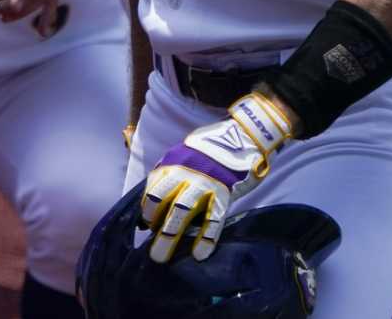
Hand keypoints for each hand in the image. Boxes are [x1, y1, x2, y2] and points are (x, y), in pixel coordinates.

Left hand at [142, 92, 294, 261]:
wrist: (244, 136)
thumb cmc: (210, 152)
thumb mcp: (184, 156)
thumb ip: (170, 176)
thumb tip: (154, 207)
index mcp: (173, 162)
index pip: (152, 189)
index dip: (147, 211)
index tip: (148, 226)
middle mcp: (185, 171)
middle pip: (163, 201)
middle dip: (154, 227)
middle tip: (151, 251)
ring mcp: (204, 181)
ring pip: (182, 210)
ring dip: (170, 234)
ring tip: (162, 255)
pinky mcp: (224, 190)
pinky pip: (213, 218)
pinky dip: (206, 237)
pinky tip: (200, 253)